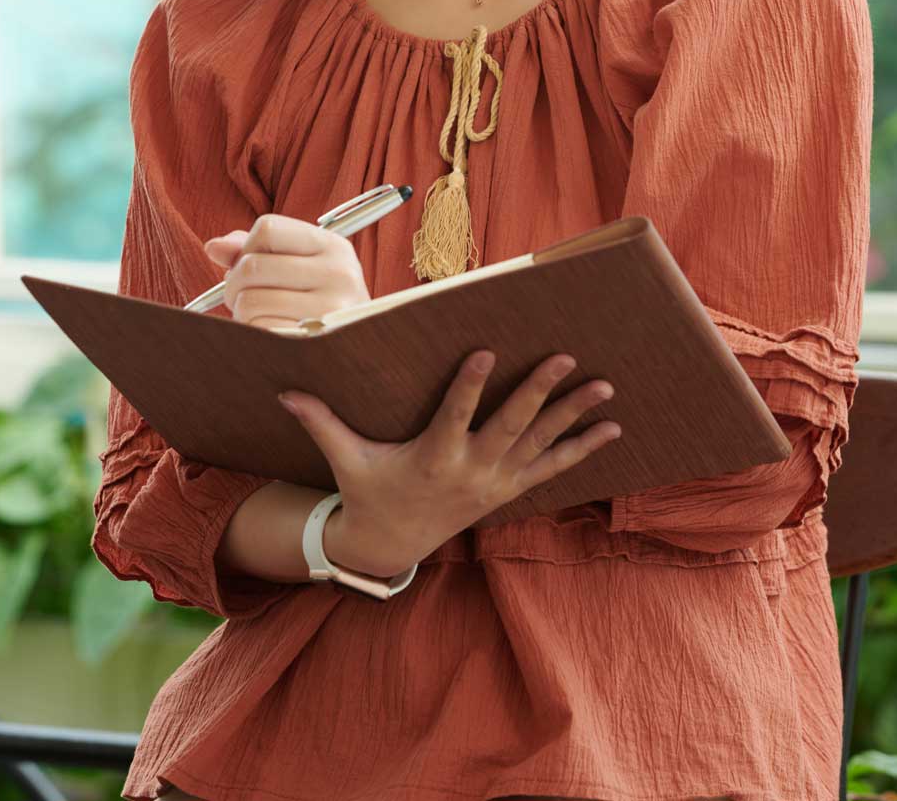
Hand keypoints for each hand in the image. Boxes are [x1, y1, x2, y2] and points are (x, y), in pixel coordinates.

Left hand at [203, 214, 370, 330]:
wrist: (357, 352)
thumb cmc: (318, 302)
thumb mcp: (299, 266)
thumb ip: (255, 250)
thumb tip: (213, 247)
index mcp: (334, 246)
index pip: (267, 228)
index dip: (247, 247)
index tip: (252, 266)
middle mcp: (339, 274)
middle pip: (252, 265)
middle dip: (234, 284)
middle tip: (242, 298)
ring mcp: (330, 310)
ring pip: (249, 301)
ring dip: (241, 312)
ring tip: (257, 317)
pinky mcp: (315, 343)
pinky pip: (259, 331)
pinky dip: (254, 333)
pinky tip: (268, 334)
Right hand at [277, 351, 620, 577]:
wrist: (392, 546)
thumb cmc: (370, 492)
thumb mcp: (347, 460)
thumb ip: (321, 422)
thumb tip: (285, 391)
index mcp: (432, 457)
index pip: (454, 414)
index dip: (470, 384)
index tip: (486, 350)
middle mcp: (471, 470)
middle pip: (510, 426)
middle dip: (540, 392)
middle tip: (565, 358)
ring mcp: (496, 483)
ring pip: (541, 444)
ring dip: (575, 416)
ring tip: (606, 387)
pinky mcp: (510, 490)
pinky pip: (553, 468)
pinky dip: (582, 448)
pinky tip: (612, 429)